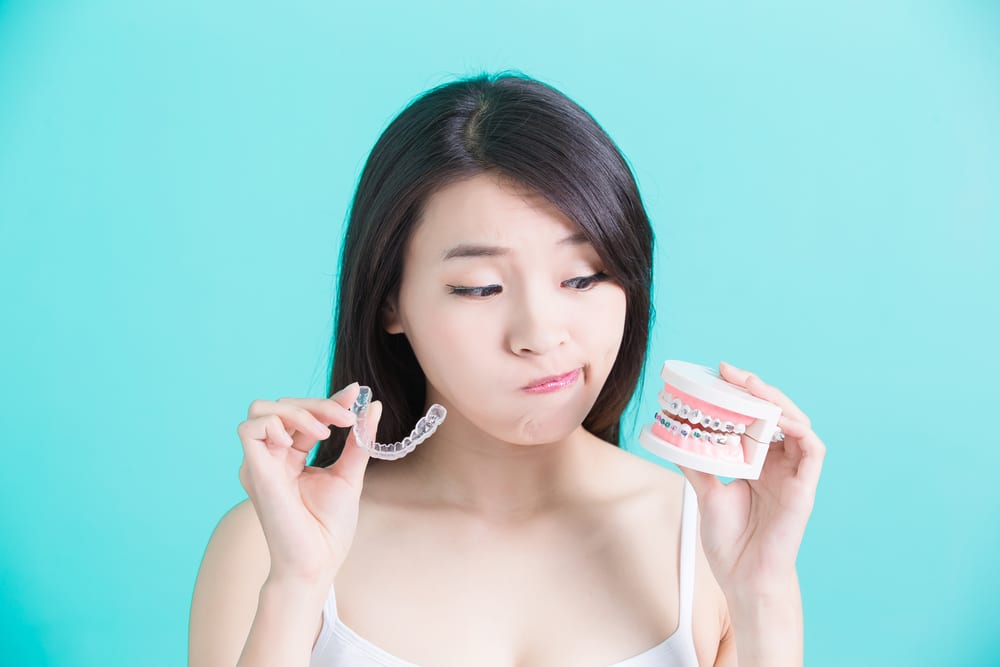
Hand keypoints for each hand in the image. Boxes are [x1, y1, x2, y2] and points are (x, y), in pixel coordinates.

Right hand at [236, 382, 381, 586]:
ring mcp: (260, 463)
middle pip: (284, 405)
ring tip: (323, 432)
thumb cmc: (328, 528)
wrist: (318, 562)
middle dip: (319, 404)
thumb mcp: (350, 475)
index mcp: (292, 457)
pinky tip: (296, 443)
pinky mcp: (254, 471)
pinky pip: (248, 429)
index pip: (305, 415)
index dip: (329, 400)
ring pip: (262, 409)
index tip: (357, 394)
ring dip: (297, 411)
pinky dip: (273, 424)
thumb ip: (358, 440)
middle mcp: (272, 456)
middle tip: (347, 419)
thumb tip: (372, 406)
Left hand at [677, 362, 825, 596]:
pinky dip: (799, 428)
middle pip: (776, 413)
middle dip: (755, 388)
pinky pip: (813, 449)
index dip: (740, 393)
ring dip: (777, 401)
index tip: (717, 374)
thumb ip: (696, 464)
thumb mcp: (706, 493)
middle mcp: (778, 463)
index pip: (755, 416)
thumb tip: (671, 437)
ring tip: (751, 387)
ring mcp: (794, 474)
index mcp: (758, 462)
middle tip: (730, 372)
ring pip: (797, 423)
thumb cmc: (730, 541)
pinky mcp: (805, 488)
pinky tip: (778, 418)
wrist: (743, 578)